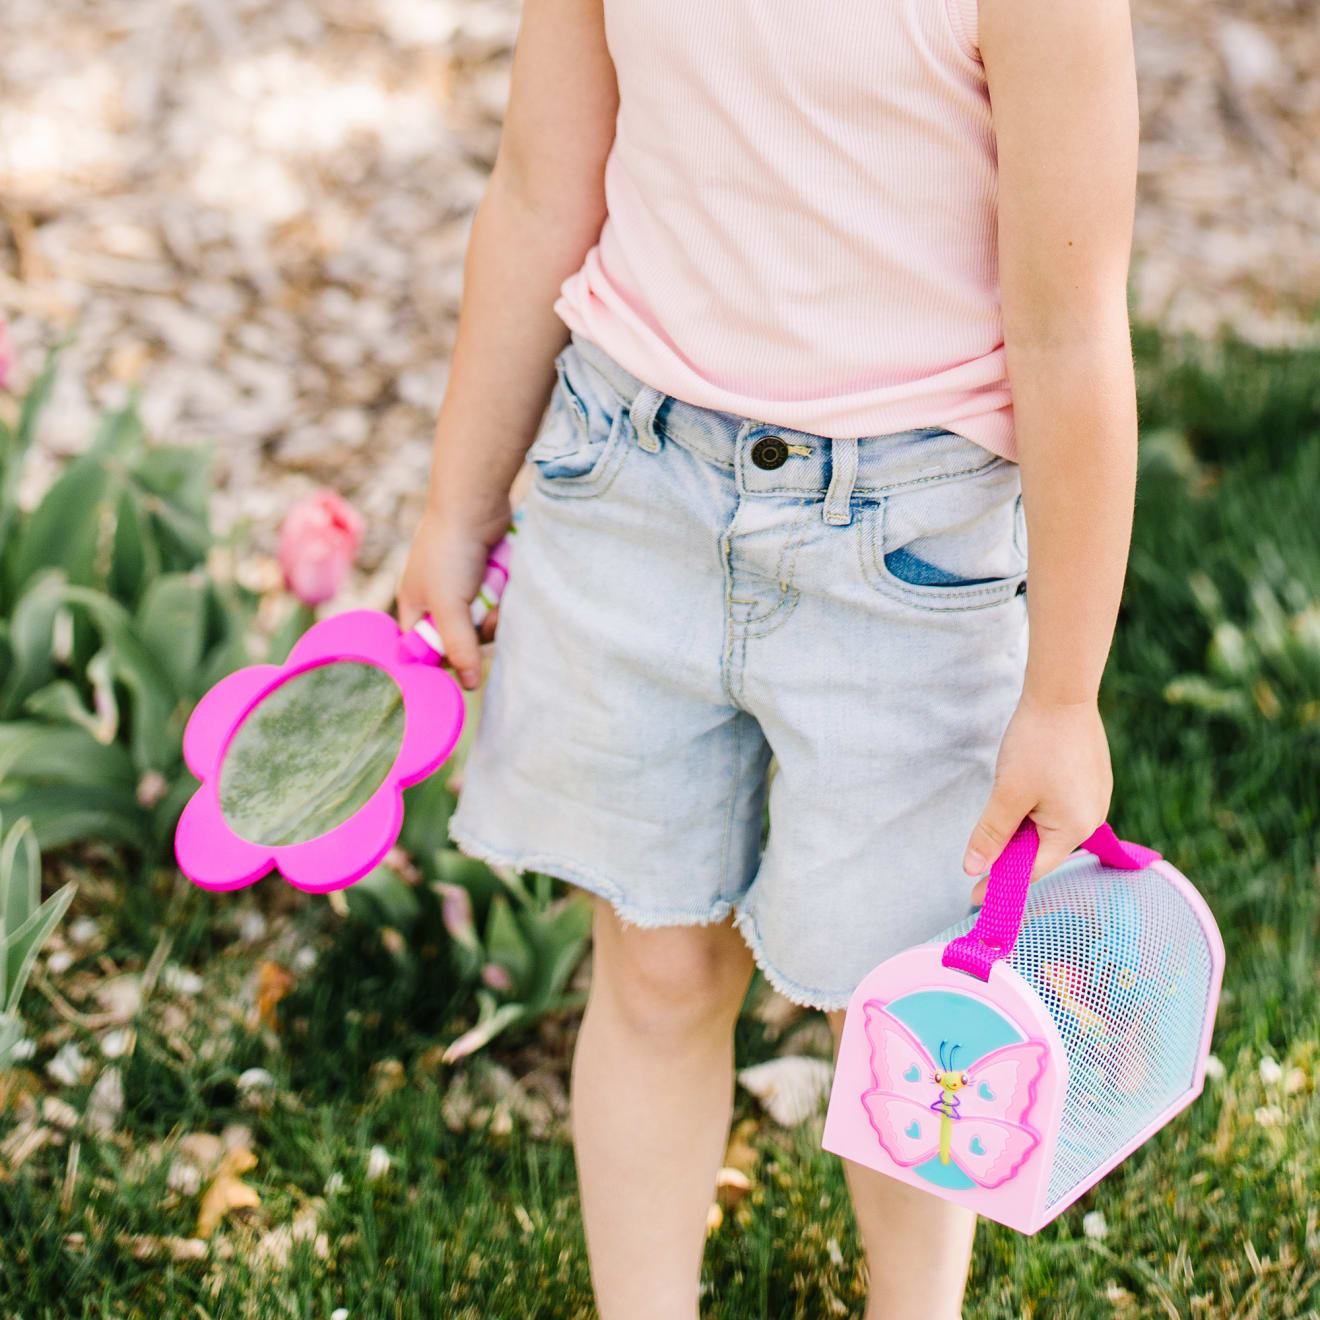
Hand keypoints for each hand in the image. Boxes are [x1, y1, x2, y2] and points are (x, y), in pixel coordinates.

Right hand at [394, 496, 512, 690]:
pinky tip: (505, 578)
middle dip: (479, 629)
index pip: (426, 650)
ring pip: (486, 621)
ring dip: (496, 610)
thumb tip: (468, 685)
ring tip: (497, 589)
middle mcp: (439, 600)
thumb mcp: (447, 604)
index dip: (446, 657)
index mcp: (416, 607)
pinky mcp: (488, 577)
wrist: (475, 503)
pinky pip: (500, 602)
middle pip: (464, 639)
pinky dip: (505, 595)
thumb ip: (458, 645)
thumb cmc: (449, 551)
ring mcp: (465, 588)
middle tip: (485, 612)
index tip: (466, 657)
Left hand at [962, 693, 1112, 904]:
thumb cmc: (1036, 743)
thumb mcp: (1007, 793)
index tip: (973, 896)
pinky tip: (1020, 796)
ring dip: (1022, 830)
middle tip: (978, 859)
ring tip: (999, 817)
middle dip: (1011, 854)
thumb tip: (973, 870)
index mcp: (1074, 829)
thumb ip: (991, 834)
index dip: (1001, 882)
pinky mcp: (1090, 782)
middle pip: (1042, 850)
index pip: (1033, 870)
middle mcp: (1091, 819)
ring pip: (1049, 828)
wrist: (1062, 694)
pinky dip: (1035, 812)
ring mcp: (1094, 799)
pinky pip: (1059, 809)